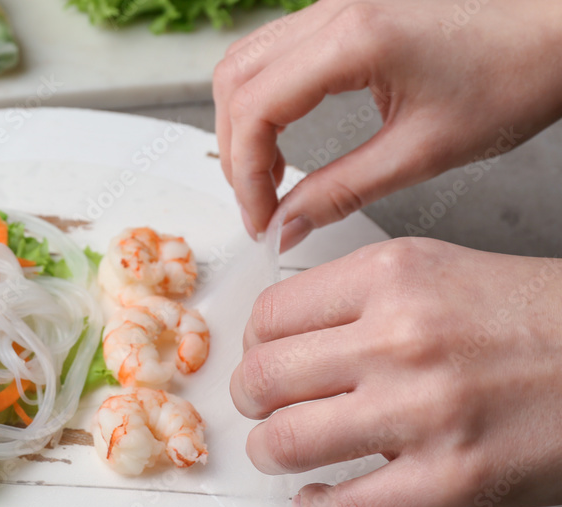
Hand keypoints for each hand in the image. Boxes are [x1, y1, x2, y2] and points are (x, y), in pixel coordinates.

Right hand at [214, 0, 561, 249]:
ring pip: (246, 61)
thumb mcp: (423, 151)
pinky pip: (275, 52)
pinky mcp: (345, 10)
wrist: (558, 28)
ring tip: (269, 176)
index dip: (245, 175)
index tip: (262, 218)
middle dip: (235, 150)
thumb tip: (287, 225)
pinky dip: (264, 99)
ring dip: (244, 122)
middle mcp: (336, 9)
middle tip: (260, 203)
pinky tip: (285, 136)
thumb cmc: (516, 73)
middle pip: (235, 79)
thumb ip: (340, 191)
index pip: (255, 109)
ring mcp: (336, 4)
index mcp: (354, 38)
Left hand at [230, 237, 561, 506]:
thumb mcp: (439, 270)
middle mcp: (400, 339)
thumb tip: (278, 333)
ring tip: (284, 451)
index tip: (261, 359)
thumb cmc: (534, 319)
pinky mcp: (453, 480)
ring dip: (271, 453)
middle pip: (262, 379)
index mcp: (392, 278)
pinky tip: (319, 498)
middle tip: (261, 407)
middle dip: (249, 401)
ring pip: (285, 443)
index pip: (268, 316)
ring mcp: (425, 413)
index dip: (252, 345)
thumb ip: (356, 296)